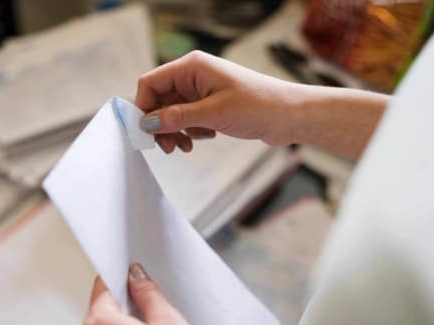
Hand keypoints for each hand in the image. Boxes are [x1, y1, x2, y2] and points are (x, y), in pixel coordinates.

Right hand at [135, 50, 307, 152]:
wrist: (289, 115)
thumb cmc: (258, 105)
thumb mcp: (213, 113)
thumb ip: (178, 117)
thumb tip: (147, 123)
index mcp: (192, 68)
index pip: (151, 83)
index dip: (144, 107)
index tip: (146, 133)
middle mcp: (194, 76)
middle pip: (160, 100)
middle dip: (160, 125)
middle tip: (167, 148)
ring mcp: (202, 91)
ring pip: (173, 112)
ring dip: (175, 131)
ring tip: (185, 147)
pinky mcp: (211, 105)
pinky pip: (188, 119)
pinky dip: (190, 131)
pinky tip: (205, 137)